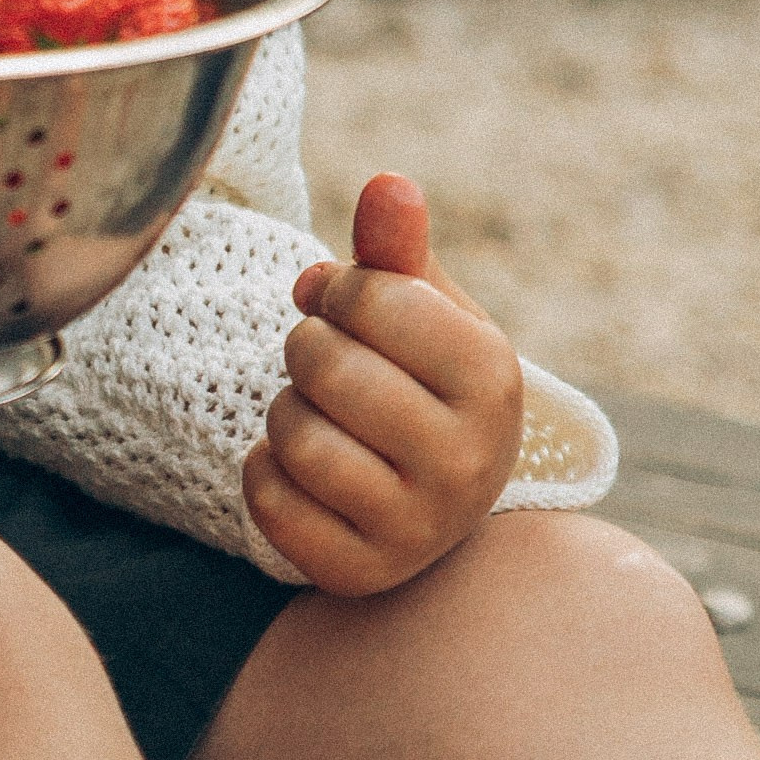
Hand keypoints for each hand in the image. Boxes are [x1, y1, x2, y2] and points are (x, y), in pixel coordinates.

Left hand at [243, 173, 524, 596]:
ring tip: (323, 416)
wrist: (427, 492)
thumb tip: (389, 185)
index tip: (349, 307)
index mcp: (493, 380)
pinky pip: (267, 499)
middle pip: (325, 365)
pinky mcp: (360, 574)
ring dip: (286, 410)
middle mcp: (469, 464)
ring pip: (293, 434)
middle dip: (307, 348)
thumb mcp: (419, 305)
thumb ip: (396, 246)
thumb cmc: (416, 375)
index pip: (373, 297)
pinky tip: (303, 470)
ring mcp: (418, 529)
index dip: (339, 288)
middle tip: (329, 364)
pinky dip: (265, 470)